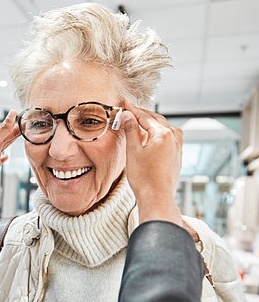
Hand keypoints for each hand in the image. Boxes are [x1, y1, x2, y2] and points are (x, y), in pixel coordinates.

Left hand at [0, 110, 20, 219]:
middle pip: (6, 137)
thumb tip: (11, 115)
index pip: (5, 129)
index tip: (23, 117)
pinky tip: (7, 157)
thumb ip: (2, 131)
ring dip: (11, 141)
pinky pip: (1, 160)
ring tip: (19, 136)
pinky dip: (5, 157)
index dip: (14, 123)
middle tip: (26, 125)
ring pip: (4, 146)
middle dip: (15, 131)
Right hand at [121, 101, 182, 224]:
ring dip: (150, 124)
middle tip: (128, 111)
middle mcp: (174, 138)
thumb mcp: (133, 151)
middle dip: (141, 115)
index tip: (124, 104)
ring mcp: (177, 147)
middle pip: (156, 120)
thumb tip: (127, 115)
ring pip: (162, 128)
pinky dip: (156, 134)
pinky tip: (148, 138)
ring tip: (137, 123)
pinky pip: (167, 138)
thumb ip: (131, 130)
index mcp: (164, 134)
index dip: (133, 110)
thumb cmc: (144, 177)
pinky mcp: (177, 156)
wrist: (157, 198)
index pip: (145, 117)